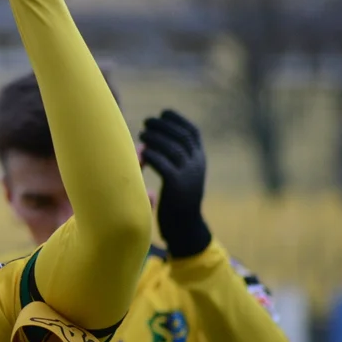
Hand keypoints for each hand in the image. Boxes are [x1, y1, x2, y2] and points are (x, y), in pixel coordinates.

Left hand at [139, 110, 211, 258]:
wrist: (184, 228)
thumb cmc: (176, 201)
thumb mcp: (181, 177)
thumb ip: (174, 160)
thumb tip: (150, 142)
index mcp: (199, 161)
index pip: (193, 133)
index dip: (178, 120)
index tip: (164, 112)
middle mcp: (197, 166)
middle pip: (182, 137)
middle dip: (164, 125)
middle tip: (147, 121)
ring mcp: (189, 176)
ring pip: (174, 149)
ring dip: (156, 138)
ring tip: (142, 133)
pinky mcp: (177, 187)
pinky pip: (165, 166)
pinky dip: (153, 156)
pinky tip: (143, 152)